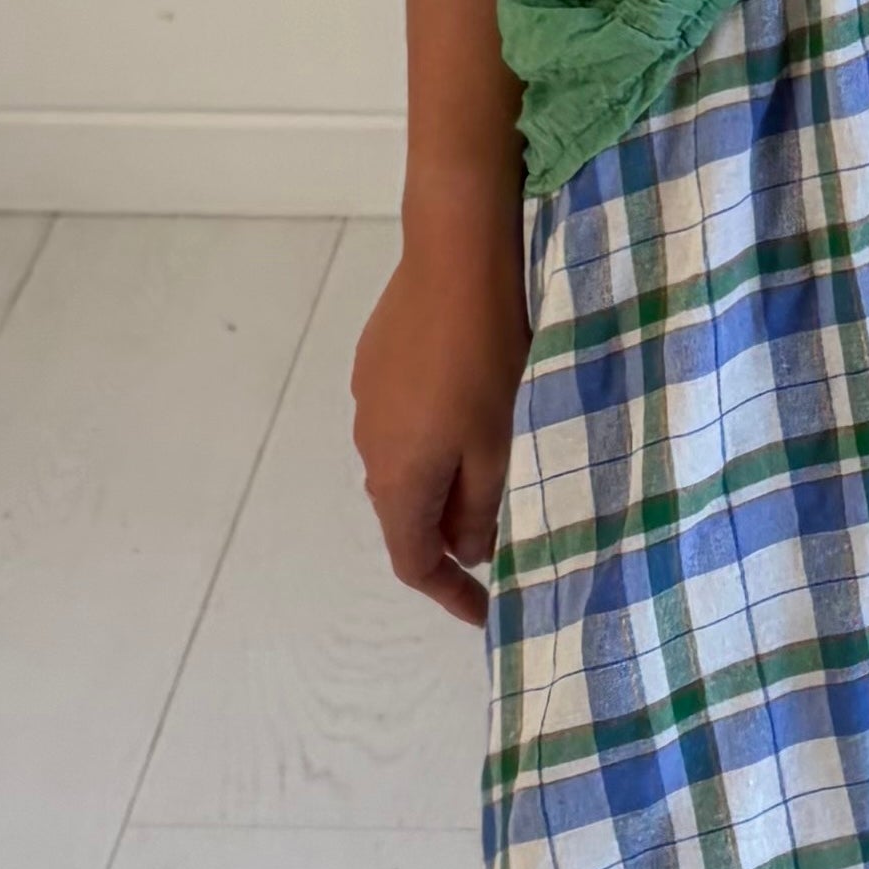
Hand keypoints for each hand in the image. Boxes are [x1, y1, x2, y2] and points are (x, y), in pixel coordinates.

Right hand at [352, 185, 528, 628]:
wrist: (455, 258)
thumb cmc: (487, 360)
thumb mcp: (499, 447)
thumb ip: (480, 509)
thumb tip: (467, 549)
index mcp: (397, 478)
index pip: (414, 561)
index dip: (450, 594)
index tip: (486, 610)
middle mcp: (368, 445)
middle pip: (405, 512)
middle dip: (450, 536)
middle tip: (503, 541)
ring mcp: (366, 398)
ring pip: (405, 463)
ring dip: (443, 480)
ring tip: (493, 471)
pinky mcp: (375, 359)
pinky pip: (403, 420)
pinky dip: (434, 437)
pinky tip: (470, 410)